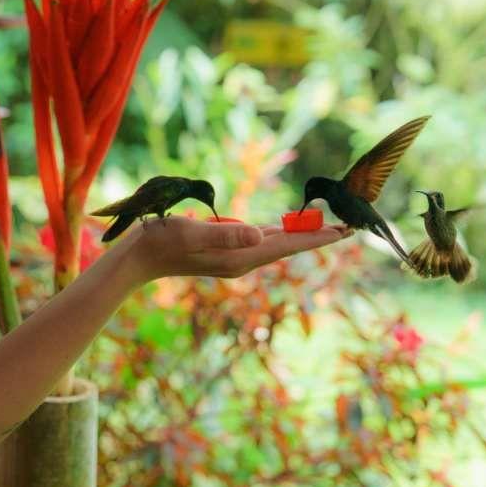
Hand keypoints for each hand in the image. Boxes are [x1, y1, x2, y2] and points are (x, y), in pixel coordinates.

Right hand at [113, 216, 351, 280]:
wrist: (137, 259)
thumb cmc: (160, 241)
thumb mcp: (191, 233)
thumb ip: (224, 233)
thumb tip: (259, 234)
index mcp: (238, 257)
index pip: (286, 245)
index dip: (316, 237)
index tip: (345, 231)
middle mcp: (240, 260)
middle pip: (286, 246)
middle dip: (316, 236)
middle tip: (348, 227)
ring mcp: (232, 257)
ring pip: (275, 244)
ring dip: (299, 234)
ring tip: (324, 226)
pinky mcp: (223, 252)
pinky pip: (259, 242)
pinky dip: (278, 234)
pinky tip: (284, 228)